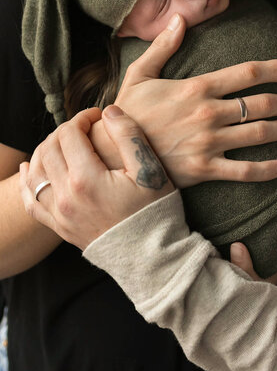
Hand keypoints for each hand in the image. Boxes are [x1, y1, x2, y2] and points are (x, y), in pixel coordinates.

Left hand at [20, 106, 173, 249]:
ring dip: (46, 149)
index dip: (82, 117)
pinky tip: (29, 167)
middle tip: (84, 128)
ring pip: (36, 170)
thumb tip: (109, 112)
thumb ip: (128, 135)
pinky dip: (28, 180)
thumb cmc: (153, 212)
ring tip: (65, 142)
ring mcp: (59, 214)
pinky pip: (31, 200)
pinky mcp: (59, 226)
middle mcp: (66, 196)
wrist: (150, 258)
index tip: (97, 116)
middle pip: (49, 148)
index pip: (70, 134)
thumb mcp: (150, 170)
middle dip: (64, 130)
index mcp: (86, 179)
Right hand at [113, 13, 276, 187]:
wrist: (113, 153)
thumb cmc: (128, 113)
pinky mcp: (204, 169)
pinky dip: (265, 170)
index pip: (247, 73)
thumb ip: (163, 47)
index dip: (275, 69)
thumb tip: (179, 19)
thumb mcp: (139, 74)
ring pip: (258, 134)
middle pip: (260, 104)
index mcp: (197, 88)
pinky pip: (242, 171)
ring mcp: (208, 142)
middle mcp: (209, 113)